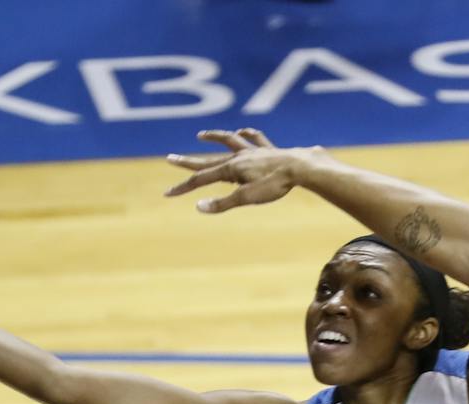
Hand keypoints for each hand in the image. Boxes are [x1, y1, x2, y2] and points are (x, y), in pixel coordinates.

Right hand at [165, 128, 305, 212]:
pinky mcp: (268, 150)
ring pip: (229, 141)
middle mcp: (238, 157)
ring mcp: (253, 151)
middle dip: (187, 162)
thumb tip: (198, 207)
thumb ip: (222, 203)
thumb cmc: (274, 185)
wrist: (301, 168)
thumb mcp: (246, 198)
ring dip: (213, 137)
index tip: (167, 194)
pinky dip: (247, 134)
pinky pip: (255, 139)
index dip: (183, 188)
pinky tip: (243, 131)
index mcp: (230, 169)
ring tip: (201, 135)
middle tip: (170, 158)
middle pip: (208, 160)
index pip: (200, 179)